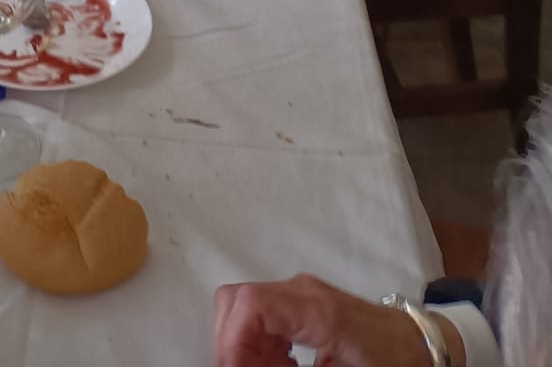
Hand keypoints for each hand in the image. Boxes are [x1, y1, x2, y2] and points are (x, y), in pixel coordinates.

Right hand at [213, 277, 464, 366]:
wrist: (421, 345)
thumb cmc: (392, 363)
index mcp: (317, 311)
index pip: (251, 305)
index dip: (231, 342)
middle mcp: (302, 292)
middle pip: (238, 301)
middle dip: (232, 344)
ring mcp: (301, 293)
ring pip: (246, 308)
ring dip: (246, 346)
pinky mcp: (303, 302)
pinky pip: (263, 314)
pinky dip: (259, 343)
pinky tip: (281, 366)